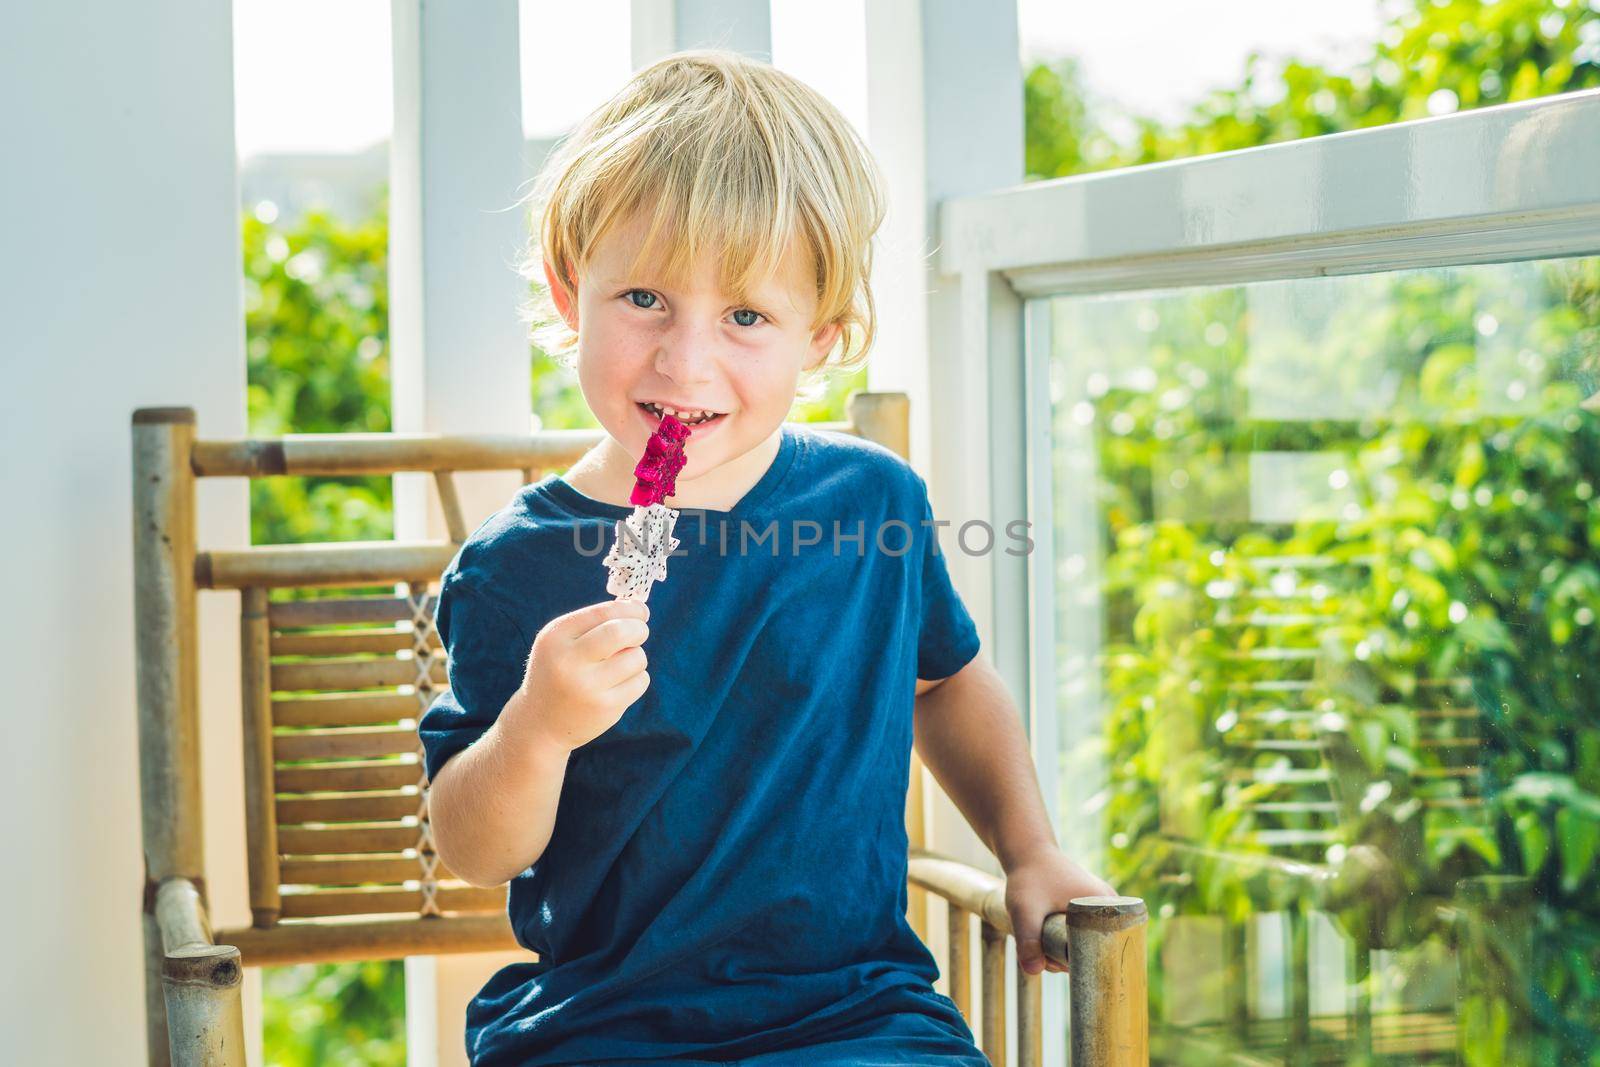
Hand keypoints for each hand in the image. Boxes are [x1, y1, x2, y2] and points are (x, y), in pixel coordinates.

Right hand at [509, 598, 650, 751]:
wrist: (540, 722)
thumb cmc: (559, 672)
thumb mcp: (562, 642)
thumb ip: (595, 622)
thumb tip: (640, 609)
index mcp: (555, 638)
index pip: (603, 613)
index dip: (630, 609)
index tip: (641, 612)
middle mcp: (568, 661)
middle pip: (621, 632)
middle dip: (639, 628)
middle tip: (639, 632)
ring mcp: (587, 687)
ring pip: (637, 658)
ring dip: (637, 657)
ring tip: (620, 665)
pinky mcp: (605, 708)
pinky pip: (640, 681)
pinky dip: (637, 678)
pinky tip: (617, 685)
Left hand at [1002, 846, 1115, 975]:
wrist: (1026, 851)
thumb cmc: (1029, 877)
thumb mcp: (1025, 910)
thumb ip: (1029, 941)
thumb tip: (1034, 971)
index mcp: (1107, 905)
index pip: (1108, 950)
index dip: (1084, 963)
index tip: (1056, 962)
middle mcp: (1111, 906)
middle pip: (1097, 949)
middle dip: (1069, 959)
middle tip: (1043, 953)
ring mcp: (1101, 907)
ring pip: (1087, 942)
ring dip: (1064, 950)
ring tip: (1040, 941)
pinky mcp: (1089, 909)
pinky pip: (1082, 933)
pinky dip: (1063, 939)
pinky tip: (1044, 934)